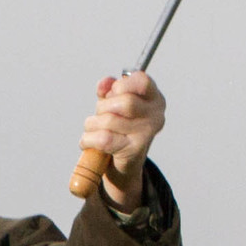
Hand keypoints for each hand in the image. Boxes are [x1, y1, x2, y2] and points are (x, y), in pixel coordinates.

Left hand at [79, 72, 164, 205]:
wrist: (123, 164)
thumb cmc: (119, 129)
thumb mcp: (113, 103)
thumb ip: (108, 89)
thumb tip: (104, 84)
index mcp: (154, 98)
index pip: (142, 81)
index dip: (121, 85)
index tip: (113, 93)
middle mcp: (156, 115)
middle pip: (125, 102)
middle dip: (103, 107)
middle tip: (100, 115)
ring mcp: (147, 134)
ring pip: (110, 120)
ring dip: (92, 124)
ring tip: (94, 129)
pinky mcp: (134, 151)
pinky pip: (104, 139)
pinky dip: (89, 139)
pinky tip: (89, 141)